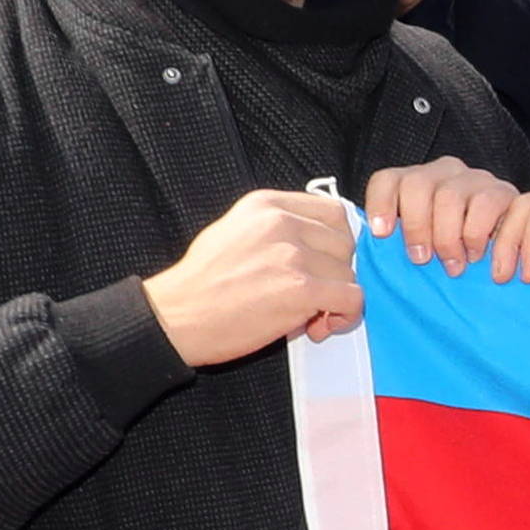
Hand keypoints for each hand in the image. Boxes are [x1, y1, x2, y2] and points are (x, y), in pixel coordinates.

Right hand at [141, 187, 361, 364]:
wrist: (176, 316)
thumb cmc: (203, 283)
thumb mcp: (236, 231)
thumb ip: (279, 228)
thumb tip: (324, 240)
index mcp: (266, 204)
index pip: (333, 212)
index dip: (336, 242)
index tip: (324, 263)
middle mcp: (281, 222)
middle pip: (344, 243)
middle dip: (336, 272)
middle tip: (315, 295)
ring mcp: (292, 254)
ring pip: (348, 273)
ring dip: (337, 298)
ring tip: (311, 314)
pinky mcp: (301, 288)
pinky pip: (353, 298)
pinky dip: (345, 316)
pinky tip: (322, 325)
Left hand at [365, 157, 525, 268]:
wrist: (513, 256)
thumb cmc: (456, 255)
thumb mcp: (423, 246)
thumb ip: (398, 242)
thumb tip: (372, 250)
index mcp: (417, 182)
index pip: (388, 180)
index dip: (381, 205)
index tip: (383, 234)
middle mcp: (445, 172)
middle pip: (417, 184)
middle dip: (416, 226)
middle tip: (422, 258)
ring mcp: (475, 178)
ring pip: (449, 196)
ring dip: (447, 237)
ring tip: (452, 265)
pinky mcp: (503, 192)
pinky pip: (484, 205)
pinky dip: (476, 236)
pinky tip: (476, 255)